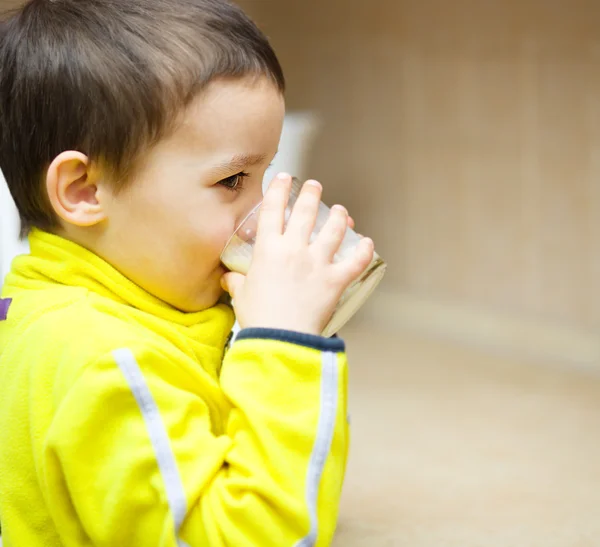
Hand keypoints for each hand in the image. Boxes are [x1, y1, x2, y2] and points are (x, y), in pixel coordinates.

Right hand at [221, 173, 374, 334]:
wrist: (280, 338)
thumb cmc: (258, 317)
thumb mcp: (242, 295)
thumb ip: (236, 282)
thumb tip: (228, 278)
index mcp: (269, 249)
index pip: (273, 210)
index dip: (278, 190)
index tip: (284, 178)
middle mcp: (294, 249)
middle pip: (306, 212)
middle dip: (312, 194)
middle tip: (315, 186)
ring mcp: (317, 263)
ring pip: (333, 230)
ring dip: (339, 216)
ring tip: (341, 211)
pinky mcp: (335, 280)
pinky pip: (355, 261)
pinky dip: (364, 251)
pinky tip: (367, 243)